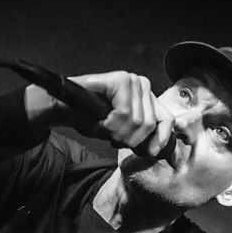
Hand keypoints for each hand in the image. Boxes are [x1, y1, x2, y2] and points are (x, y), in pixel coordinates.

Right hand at [26, 71, 173, 156]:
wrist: (65, 109)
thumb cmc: (90, 119)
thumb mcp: (121, 132)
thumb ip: (140, 137)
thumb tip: (156, 151)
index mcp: (146, 97)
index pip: (166, 119)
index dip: (161, 139)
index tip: (150, 152)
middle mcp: (142, 84)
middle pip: (149, 124)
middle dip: (129, 138)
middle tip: (112, 136)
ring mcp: (132, 80)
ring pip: (136, 121)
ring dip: (117, 132)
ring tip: (104, 127)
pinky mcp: (120, 80)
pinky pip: (124, 113)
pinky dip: (111, 124)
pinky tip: (101, 120)